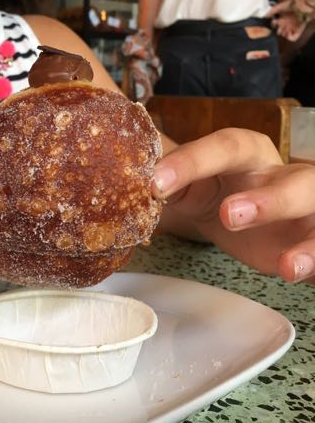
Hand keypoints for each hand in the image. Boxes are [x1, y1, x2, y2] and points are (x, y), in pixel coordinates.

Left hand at [152, 128, 314, 282]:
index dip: (194, 160)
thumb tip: (127, 181)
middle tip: (231, 216)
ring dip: (309, 241)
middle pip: (291, 181)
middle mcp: (284, 177)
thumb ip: (168, 182)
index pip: (226, 147)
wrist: (247, 219)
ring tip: (286, 267)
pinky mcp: (312, 240)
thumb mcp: (191, 186)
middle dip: (268, 199)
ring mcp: (308, 211)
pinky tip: (299, 275)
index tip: (157, 182)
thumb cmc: (219, 194)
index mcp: (248, 155)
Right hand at [268, 0, 312, 41]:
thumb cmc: (291, 5)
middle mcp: (287, 24)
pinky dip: (289, 37)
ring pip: (284, 35)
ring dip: (283, 33)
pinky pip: (293, 38)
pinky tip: (288, 32)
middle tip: (279, 28)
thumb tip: (264, 16)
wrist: (301, 7)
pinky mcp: (297, 31)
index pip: (275, 24)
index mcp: (282, 19)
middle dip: (278, 31)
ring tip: (285, 29)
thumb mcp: (279, 7)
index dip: (273, 25)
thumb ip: (271, 12)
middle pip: (279, 31)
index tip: (273, 22)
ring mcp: (292, 28)